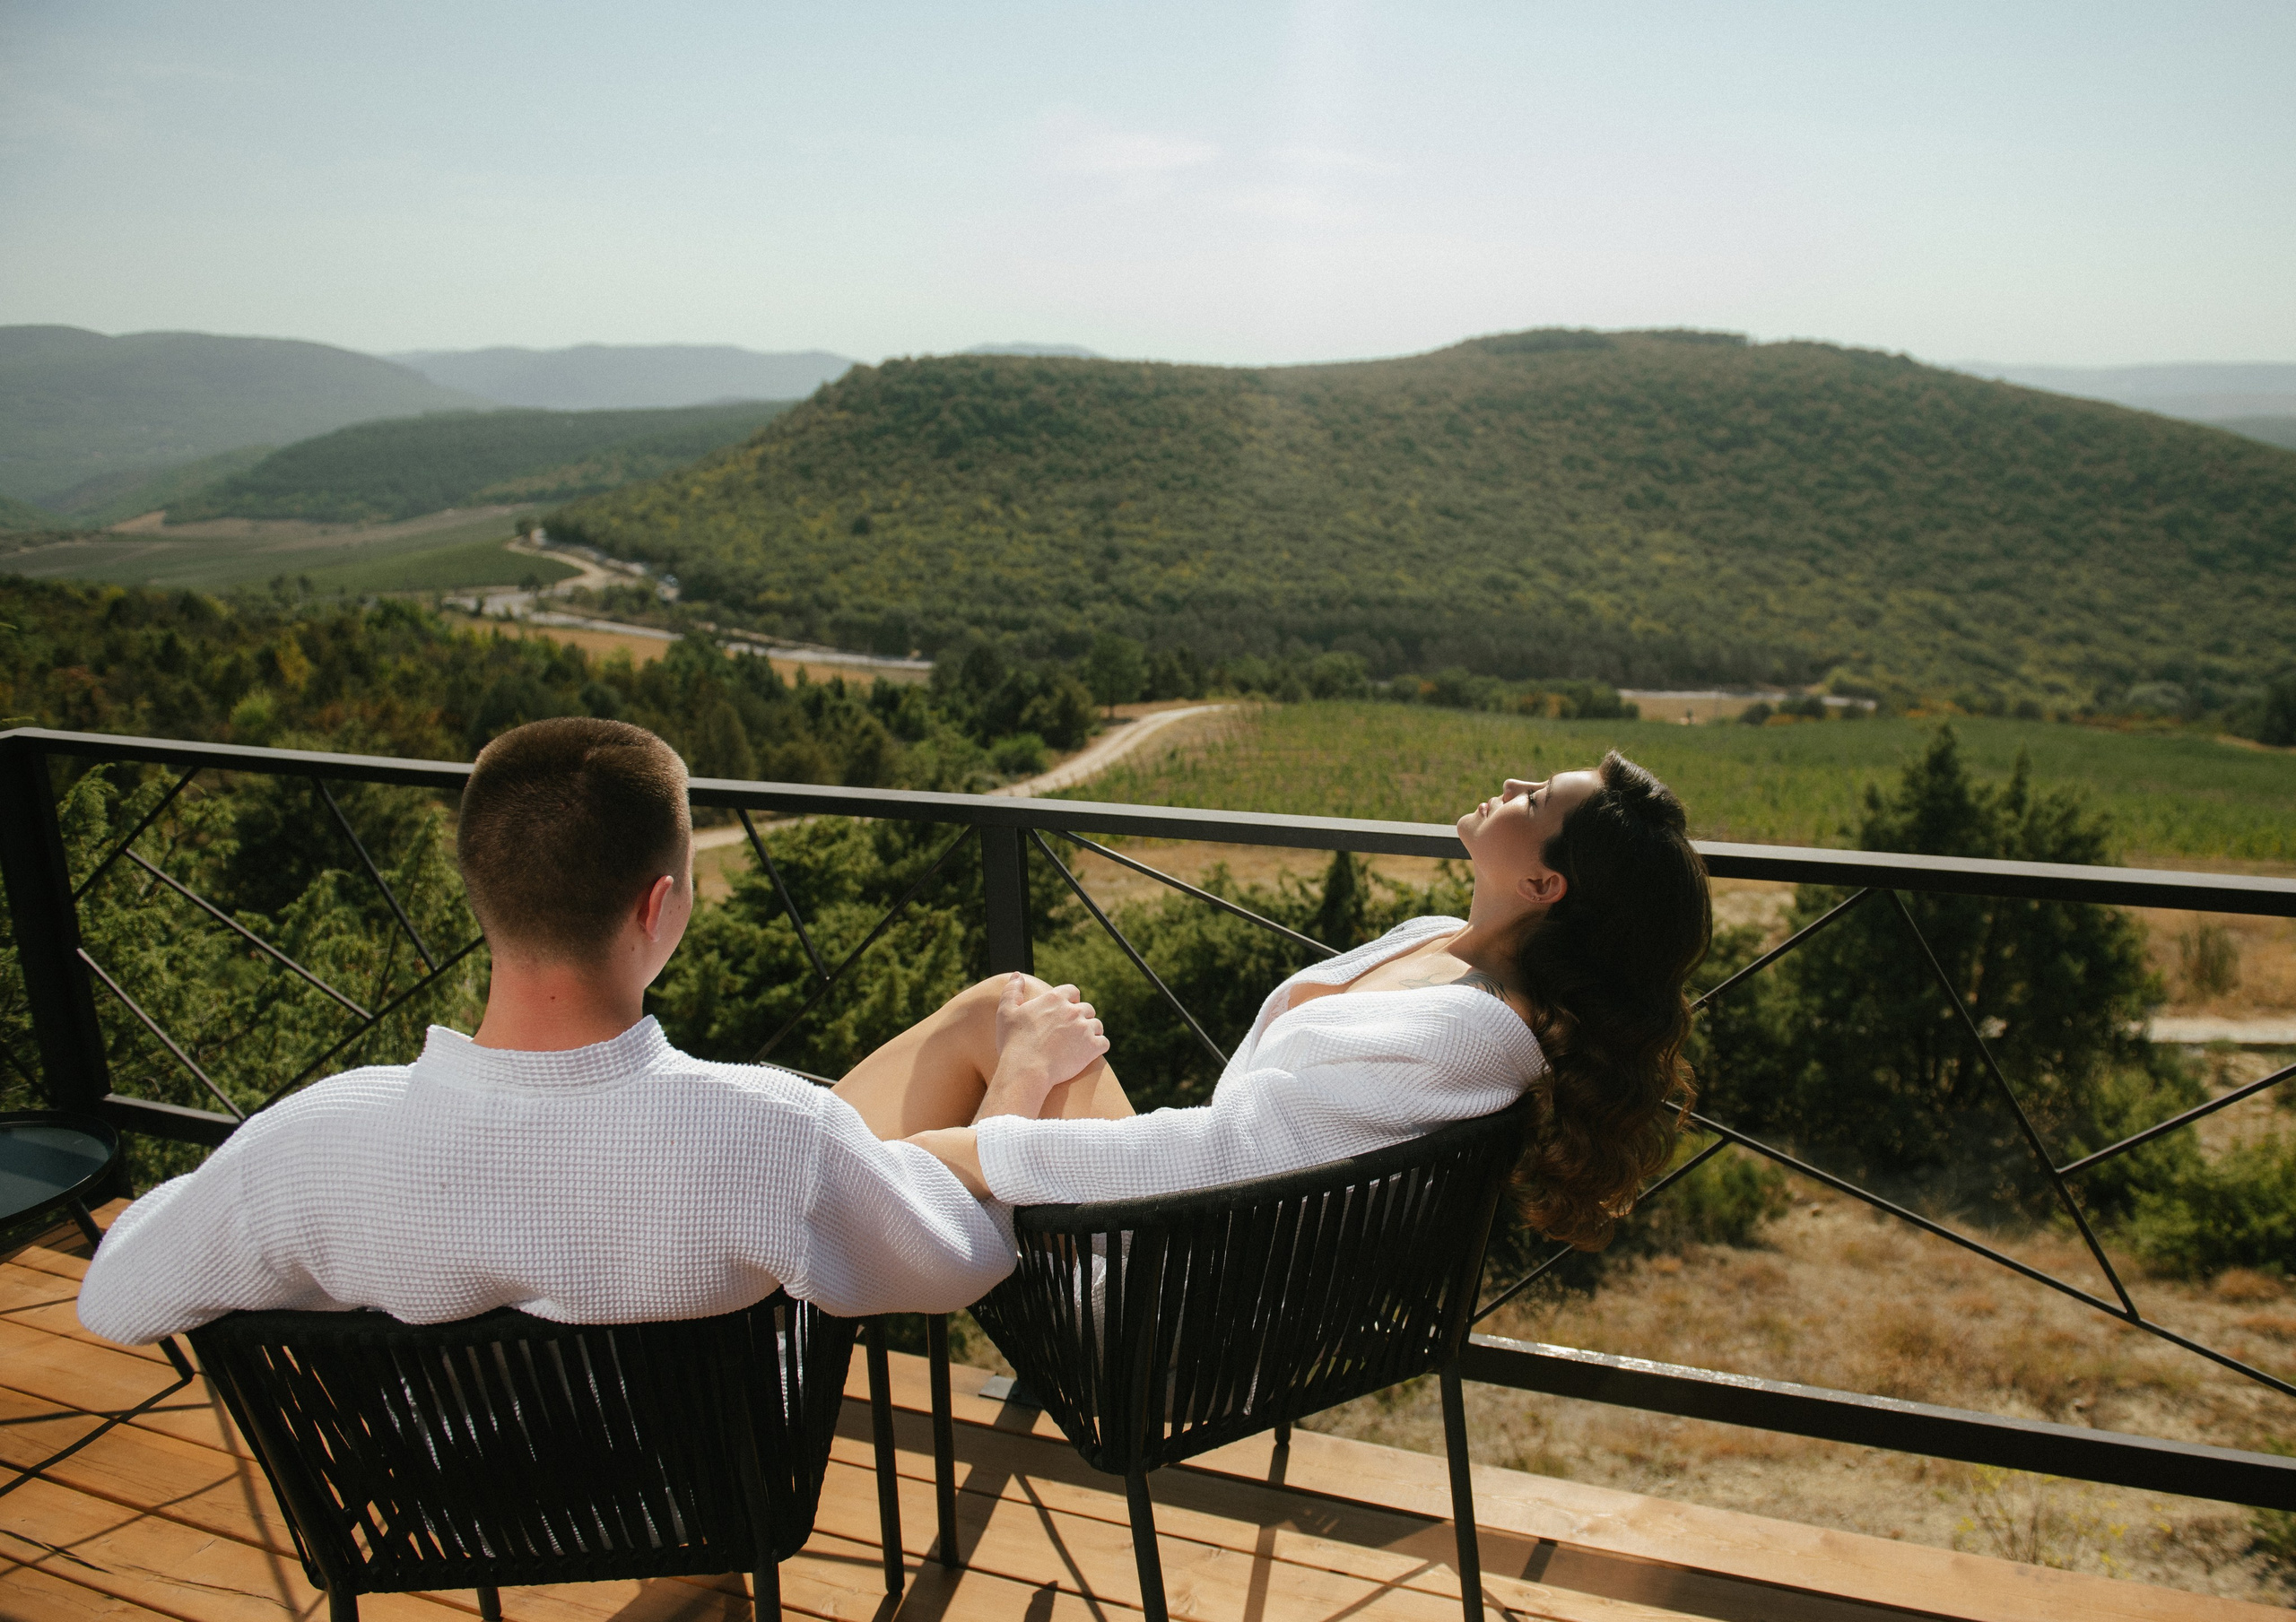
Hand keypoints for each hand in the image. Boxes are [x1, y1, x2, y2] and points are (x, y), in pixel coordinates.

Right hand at [978, 974, 1107, 1120]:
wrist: (1026, 1070)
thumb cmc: (1013, 1043)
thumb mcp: (1006, 1012)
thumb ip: (1012, 990)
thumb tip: (1018, 975)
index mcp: (1054, 999)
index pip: (1072, 991)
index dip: (1071, 1000)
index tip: (1066, 1010)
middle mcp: (1073, 1010)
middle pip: (1087, 1008)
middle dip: (1082, 1017)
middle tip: (1073, 1030)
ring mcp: (1084, 1028)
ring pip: (1097, 1025)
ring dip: (1092, 1031)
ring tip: (1081, 1042)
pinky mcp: (1092, 1047)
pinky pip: (1104, 1043)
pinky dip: (1099, 1047)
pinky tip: (1090, 1053)